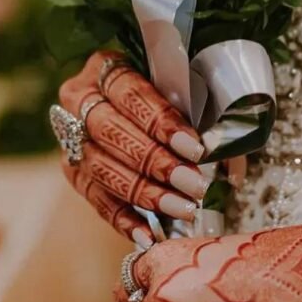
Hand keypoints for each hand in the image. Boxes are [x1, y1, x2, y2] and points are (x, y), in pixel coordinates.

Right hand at [58, 51, 208, 248]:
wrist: (137, 104)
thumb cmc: (169, 92)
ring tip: (182, 209)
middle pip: (109, 131)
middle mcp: (79, 99)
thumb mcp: (184, 90)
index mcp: (106, 67)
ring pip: (100, 167)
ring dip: (144, 193)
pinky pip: (95, 198)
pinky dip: (123, 219)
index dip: (160, 121)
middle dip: (154, 161)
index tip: (194, 147)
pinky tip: (149, 234)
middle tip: (193, 184)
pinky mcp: (73, 170)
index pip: (129, 92)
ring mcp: (71, 137)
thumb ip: (203, 116)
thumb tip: (231, 167)